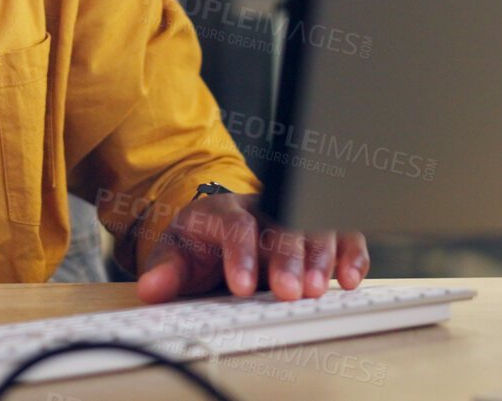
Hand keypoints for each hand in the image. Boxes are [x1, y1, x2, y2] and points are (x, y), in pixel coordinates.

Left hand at [135, 192, 367, 302]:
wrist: (216, 228)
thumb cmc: (199, 243)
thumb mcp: (175, 254)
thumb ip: (165, 271)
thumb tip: (152, 289)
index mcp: (222, 210)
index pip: (234, 225)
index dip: (240, 256)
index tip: (241, 288)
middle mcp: (261, 209)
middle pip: (280, 225)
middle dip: (286, 258)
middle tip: (288, 291)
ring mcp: (292, 217)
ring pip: (314, 228)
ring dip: (320, 258)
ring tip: (317, 289)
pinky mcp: (317, 231)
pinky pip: (341, 235)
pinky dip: (350, 255)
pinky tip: (349, 279)